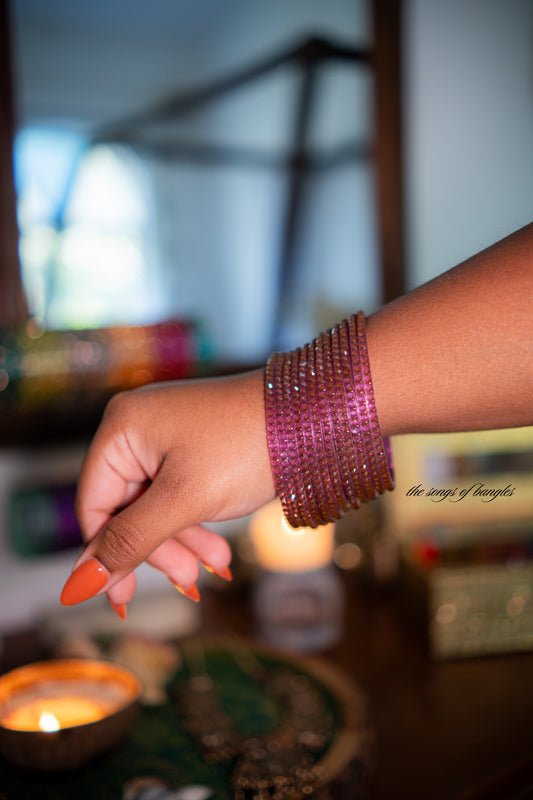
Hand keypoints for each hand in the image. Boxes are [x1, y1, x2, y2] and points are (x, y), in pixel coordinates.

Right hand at [61, 369, 274, 611]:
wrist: (312, 416)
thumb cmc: (246, 446)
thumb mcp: (185, 500)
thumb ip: (132, 541)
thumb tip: (82, 583)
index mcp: (122, 429)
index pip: (95, 504)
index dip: (106, 555)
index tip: (121, 600)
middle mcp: (138, 428)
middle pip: (127, 508)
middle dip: (158, 549)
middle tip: (187, 581)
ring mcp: (167, 437)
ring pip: (157, 506)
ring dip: (184, 542)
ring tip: (215, 567)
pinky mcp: (194, 447)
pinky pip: (180, 495)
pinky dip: (197, 524)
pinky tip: (220, 553)